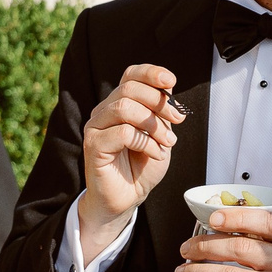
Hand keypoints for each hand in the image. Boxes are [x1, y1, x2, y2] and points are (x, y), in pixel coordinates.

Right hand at [78, 63, 181, 252]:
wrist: (129, 198)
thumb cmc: (142, 167)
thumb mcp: (160, 134)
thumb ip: (161, 112)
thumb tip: (168, 86)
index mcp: (119, 103)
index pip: (130, 75)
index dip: (150, 73)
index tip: (171, 81)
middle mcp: (104, 111)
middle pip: (129, 88)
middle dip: (159, 102)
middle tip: (178, 120)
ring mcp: (96, 127)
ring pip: (124, 108)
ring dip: (153, 124)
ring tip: (167, 142)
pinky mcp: (93, 145)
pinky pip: (123, 133)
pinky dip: (146, 142)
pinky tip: (155, 153)